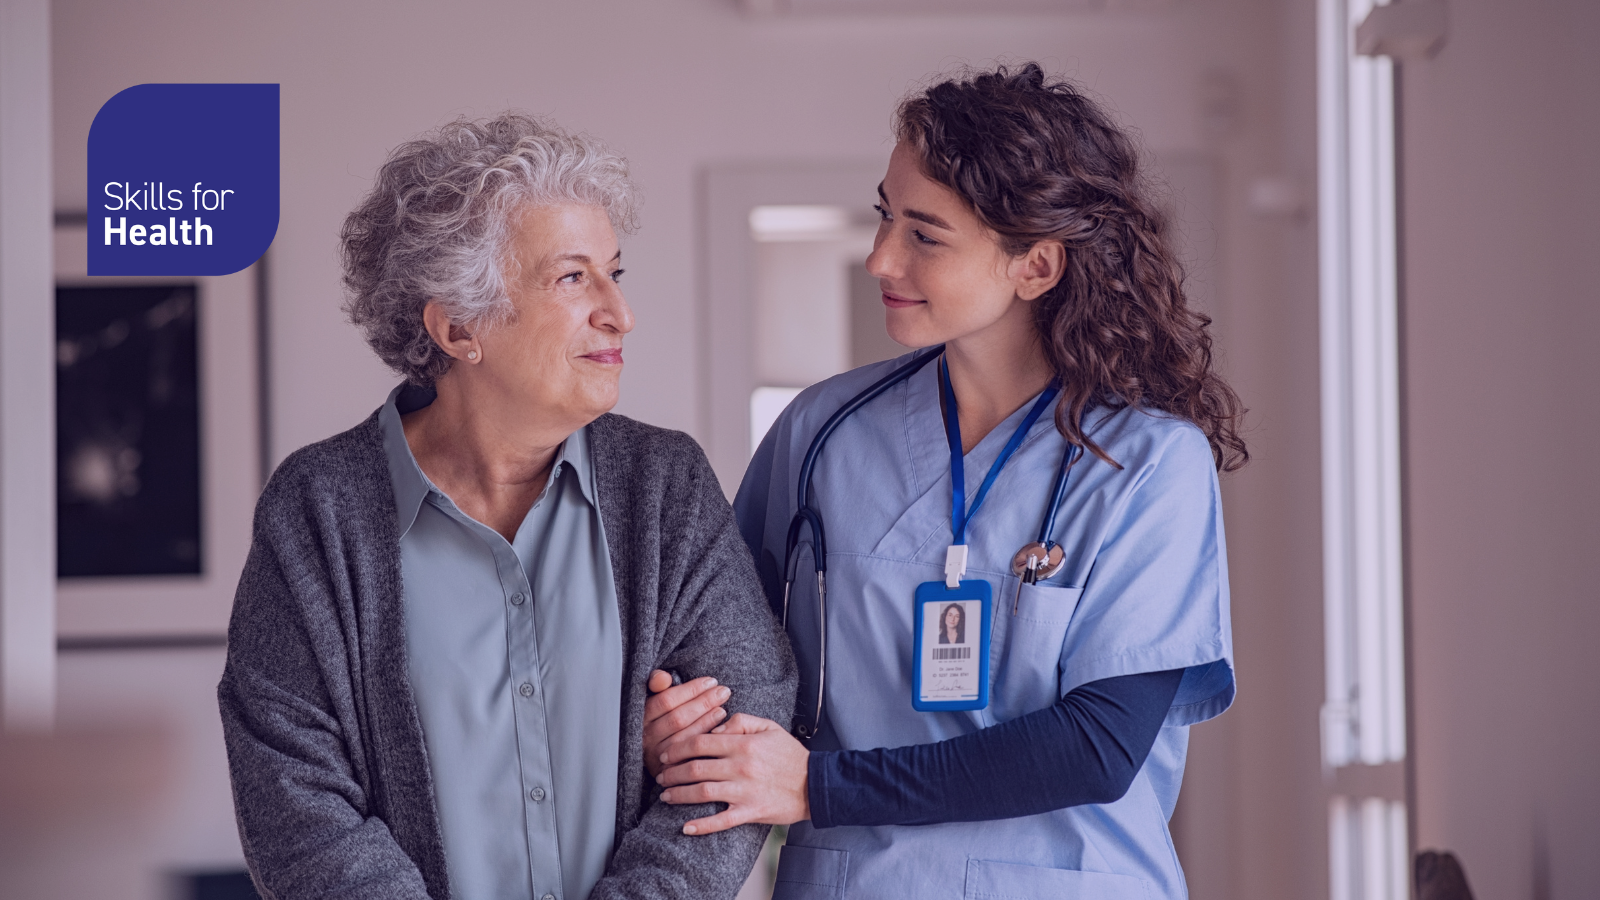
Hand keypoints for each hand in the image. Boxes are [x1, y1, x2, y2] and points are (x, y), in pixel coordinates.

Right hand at [643, 670, 729, 778]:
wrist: (659, 756)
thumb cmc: (662, 718)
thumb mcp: (656, 698)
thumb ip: (656, 683)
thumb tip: (664, 678)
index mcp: (642, 717)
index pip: (666, 701)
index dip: (690, 690)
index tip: (710, 681)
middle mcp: (646, 737)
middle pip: (677, 718)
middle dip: (703, 703)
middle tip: (723, 691)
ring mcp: (656, 756)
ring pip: (684, 737)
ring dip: (706, 721)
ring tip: (722, 709)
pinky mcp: (667, 772)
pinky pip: (689, 756)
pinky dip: (705, 741)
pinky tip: (718, 731)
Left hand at [656, 713, 809, 834]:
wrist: (816, 784)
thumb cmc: (791, 755)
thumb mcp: (769, 727)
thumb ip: (741, 721)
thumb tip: (714, 728)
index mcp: (743, 744)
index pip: (700, 742)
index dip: (677, 748)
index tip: (666, 753)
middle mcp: (740, 767)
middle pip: (695, 768)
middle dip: (671, 772)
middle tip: (660, 776)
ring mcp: (744, 792)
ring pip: (702, 792)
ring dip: (679, 794)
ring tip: (666, 796)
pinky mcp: (751, 812)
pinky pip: (721, 821)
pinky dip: (701, 826)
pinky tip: (686, 827)